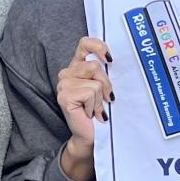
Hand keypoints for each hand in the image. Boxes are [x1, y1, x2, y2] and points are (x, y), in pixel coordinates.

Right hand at [56, 37, 112, 180]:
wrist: (92, 137)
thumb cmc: (101, 112)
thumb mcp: (105, 88)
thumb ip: (105, 72)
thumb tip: (116, 61)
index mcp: (77, 66)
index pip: (85, 43)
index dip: (98, 46)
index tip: (110, 60)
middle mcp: (67, 73)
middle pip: (94, 66)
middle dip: (106, 84)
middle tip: (107, 99)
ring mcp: (63, 84)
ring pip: (94, 82)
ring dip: (100, 98)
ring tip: (96, 109)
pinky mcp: (64, 95)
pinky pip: (90, 93)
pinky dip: (96, 106)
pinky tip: (91, 114)